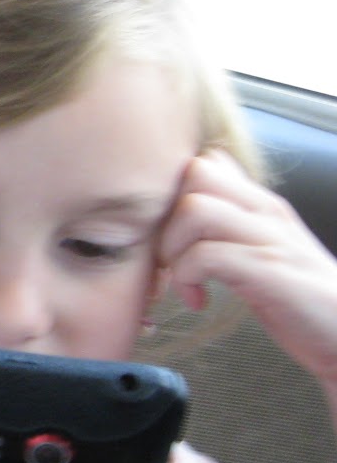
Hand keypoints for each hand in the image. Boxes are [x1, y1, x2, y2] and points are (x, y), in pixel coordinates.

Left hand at [158, 149, 336, 390]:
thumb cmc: (298, 298)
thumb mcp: (262, 247)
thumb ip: (232, 219)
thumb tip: (192, 195)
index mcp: (261, 203)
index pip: (205, 161)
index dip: (171, 196)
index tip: (168, 236)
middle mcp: (267, 211)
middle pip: (195, 172)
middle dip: (165, 215)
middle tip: (168, 256)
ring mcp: (270, 238)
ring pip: (194, 209)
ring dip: (173, 247)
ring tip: (182, 279)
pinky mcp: (269, 271)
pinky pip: (205, 255)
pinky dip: (187, 278)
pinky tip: (198, 301)